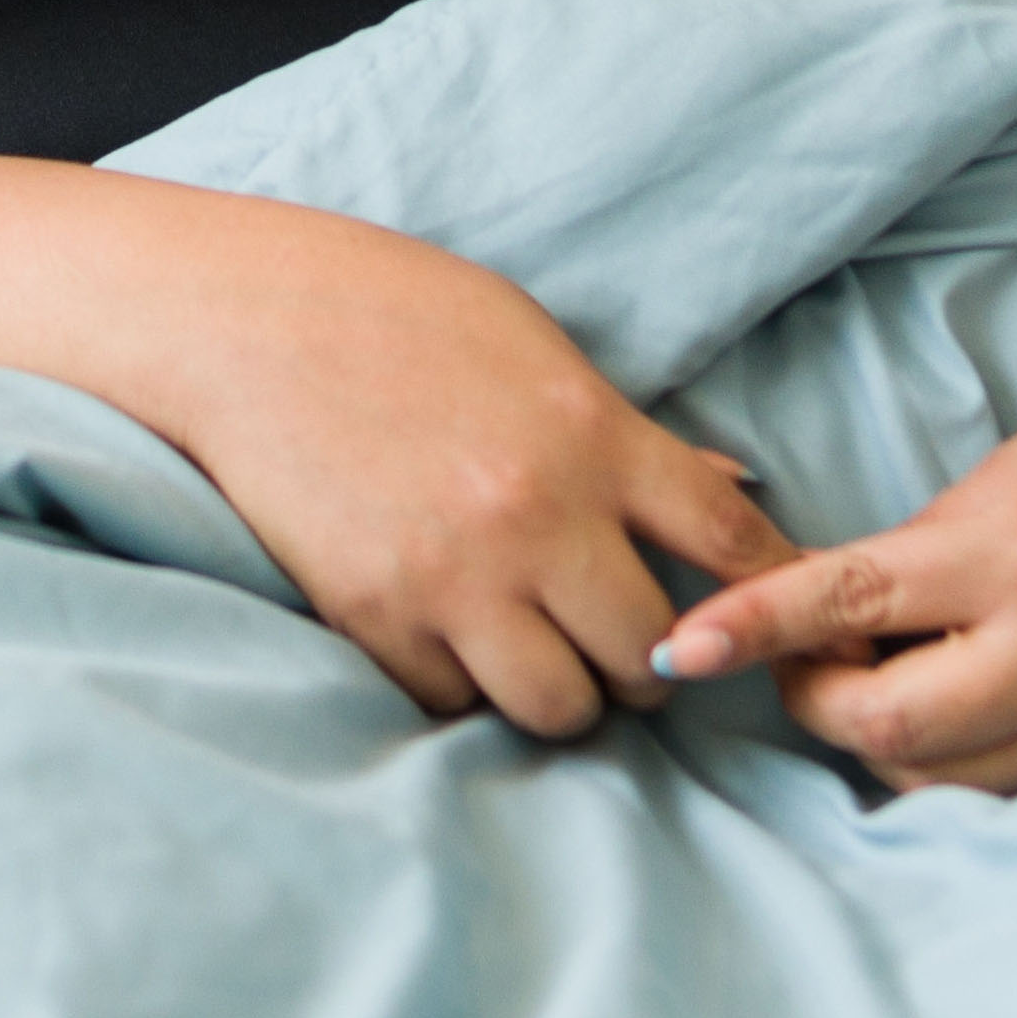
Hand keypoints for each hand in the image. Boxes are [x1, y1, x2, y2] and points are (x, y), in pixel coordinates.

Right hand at [153, 204, 799, 738]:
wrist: (238, 322)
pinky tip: (447, 632)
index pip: (733, 542)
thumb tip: (727, 491)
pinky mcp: (375, 617)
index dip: (773, 595)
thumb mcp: (533, 345)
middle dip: (646, 657)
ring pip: (561, 706)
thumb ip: (627, 432)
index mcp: (592, 433)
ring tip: (534, 647)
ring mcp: (453, 577)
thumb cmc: (389, 311)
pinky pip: (455, 702)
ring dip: (561, 687)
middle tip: (614, 633)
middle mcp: (536, 517)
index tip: (779, 623)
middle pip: (652, 654)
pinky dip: (461, 682)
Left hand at [647, 355, 1016, 792]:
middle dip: (814, 698)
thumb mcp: (1009, 473)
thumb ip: (916, 552)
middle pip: (883, 724)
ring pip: (934, 775)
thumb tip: (821, 615)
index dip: (752, 628)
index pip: (848, 601)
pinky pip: (996, 783)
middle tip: (802, 651)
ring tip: (872, 670)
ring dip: (875, 735)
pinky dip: (943, 757)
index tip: (678, 650)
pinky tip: (935, 704)